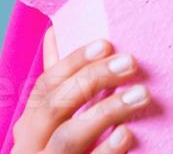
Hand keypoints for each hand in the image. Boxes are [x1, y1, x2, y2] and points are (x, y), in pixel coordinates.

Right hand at [9, 24, 152, 152]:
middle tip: (132, 62)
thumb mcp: (54, 117)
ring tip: (142, 95)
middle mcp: (32, 145)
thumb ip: (62, 83)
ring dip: (106, 111)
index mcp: (31, 122)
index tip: (107, 42)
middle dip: (93, 80)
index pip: (46, 85)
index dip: (74, 61)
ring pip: (68, 137)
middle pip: (56, 106)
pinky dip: (106, 150)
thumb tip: (54, 31)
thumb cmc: (62, 148)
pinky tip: (127, 134)